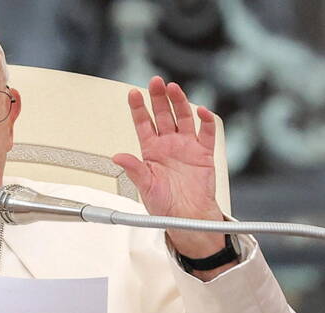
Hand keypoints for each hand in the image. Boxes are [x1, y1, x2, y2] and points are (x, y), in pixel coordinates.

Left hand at [112, 76, 230, 263]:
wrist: (187, 218)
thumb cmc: (165, 206)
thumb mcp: (146, 188)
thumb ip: (134, 170)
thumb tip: (117, 157)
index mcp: (151, 151)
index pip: (143, 124)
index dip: (138, 108)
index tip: (133, 93)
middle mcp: (168, 145)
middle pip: (163, 115)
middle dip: (158, 98)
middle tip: (155, 81)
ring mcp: (187, 147)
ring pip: (184, 118)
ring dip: (179, 102)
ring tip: (174, 89)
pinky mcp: (204, 153)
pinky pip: (207, 133)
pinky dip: (205, 122)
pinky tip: (201, 112)